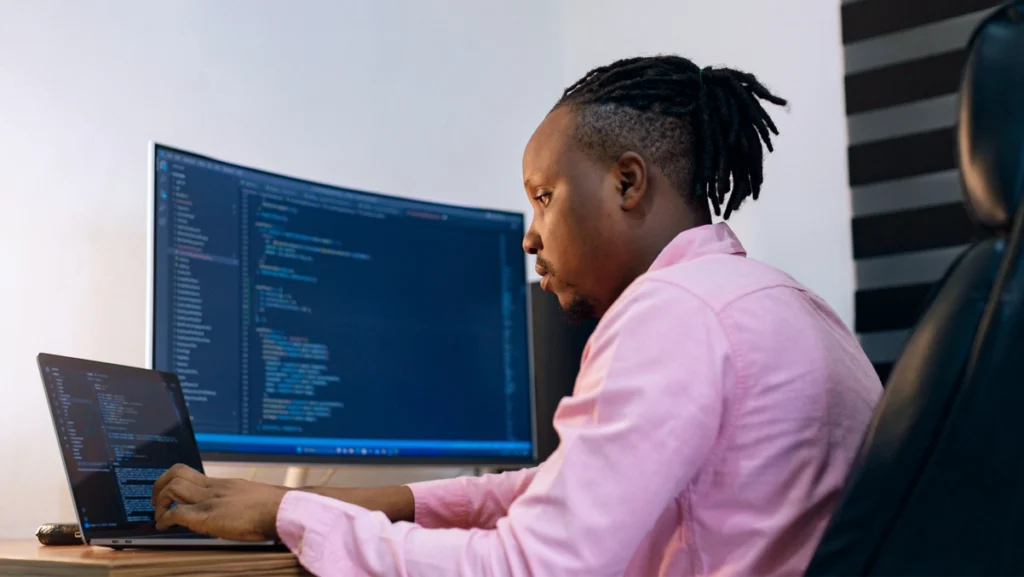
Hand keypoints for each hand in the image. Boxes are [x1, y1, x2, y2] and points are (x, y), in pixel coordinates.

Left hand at [151, 464, 287, 541]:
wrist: (281, 510)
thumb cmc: (272, 508)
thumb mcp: (249, 498)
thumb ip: (234, 501)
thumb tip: (230, 512)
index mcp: (223, 483)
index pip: (190, 473)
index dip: (173, 481)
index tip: (169, 493)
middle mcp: (213, 487)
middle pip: (176, 473)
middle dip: (159, 486)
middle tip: (156, 500)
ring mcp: (210, 500)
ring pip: (172, 488)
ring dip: (160, 503)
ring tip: (159, 516)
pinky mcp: (208, 517)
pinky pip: (177, 513)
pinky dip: (165, 520)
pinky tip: (164, 527)